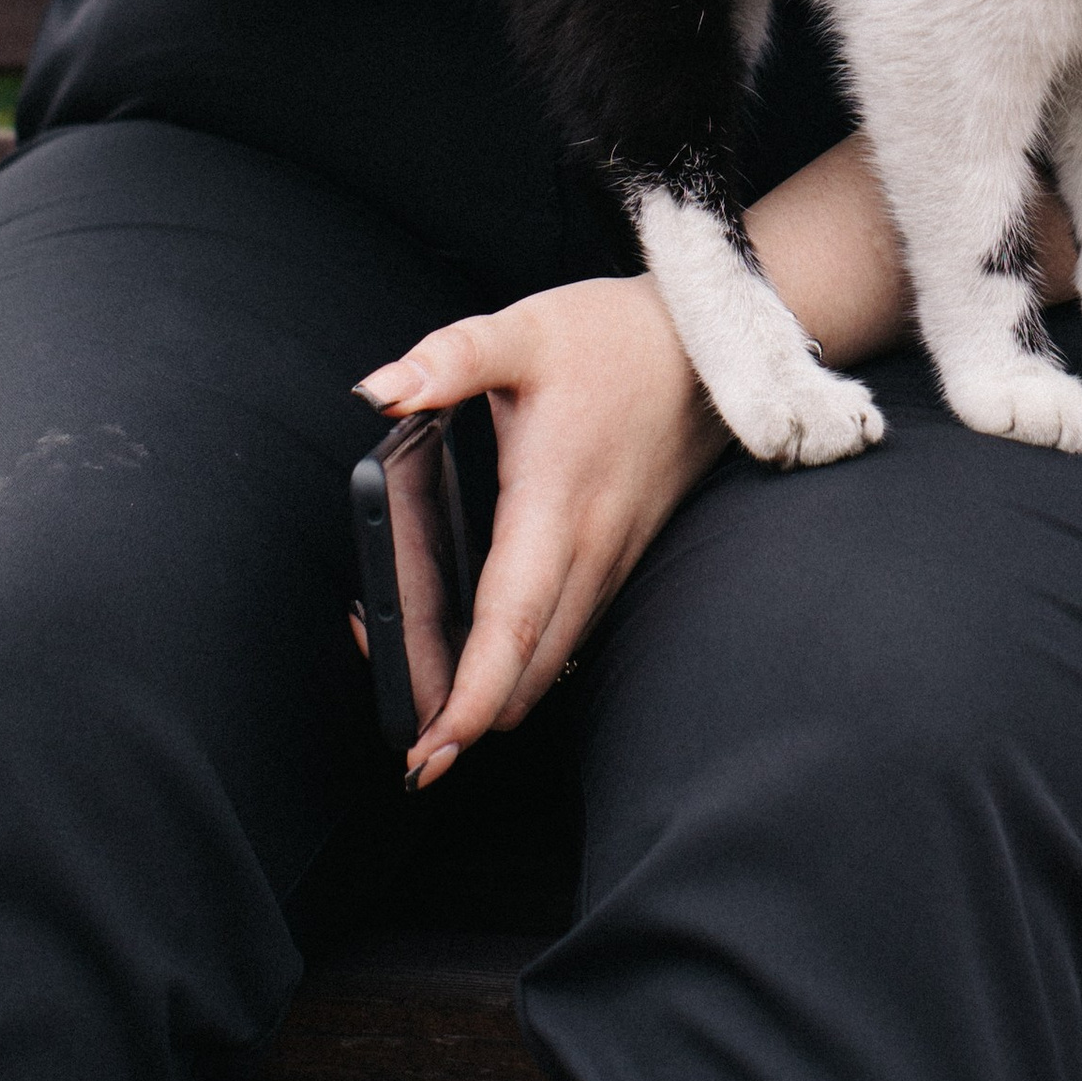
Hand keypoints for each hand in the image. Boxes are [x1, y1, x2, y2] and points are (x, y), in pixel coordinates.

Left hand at [355, 277, 727, 783]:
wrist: (707, 347)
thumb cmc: (613, 338)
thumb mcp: (524, 331)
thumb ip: (447, 360)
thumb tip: (374, 394)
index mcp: (554, 504)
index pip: (511, 626)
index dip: (470, 696)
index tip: (430, 750)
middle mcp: (589, 549)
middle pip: (528, 671)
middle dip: (467, 718)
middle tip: (405, 740)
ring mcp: (610, 560)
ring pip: (551, 662)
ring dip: (496, 694)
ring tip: (428, 703)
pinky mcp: (619, 558)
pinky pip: (570, 634)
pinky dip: (524, 662)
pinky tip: (482, 648)